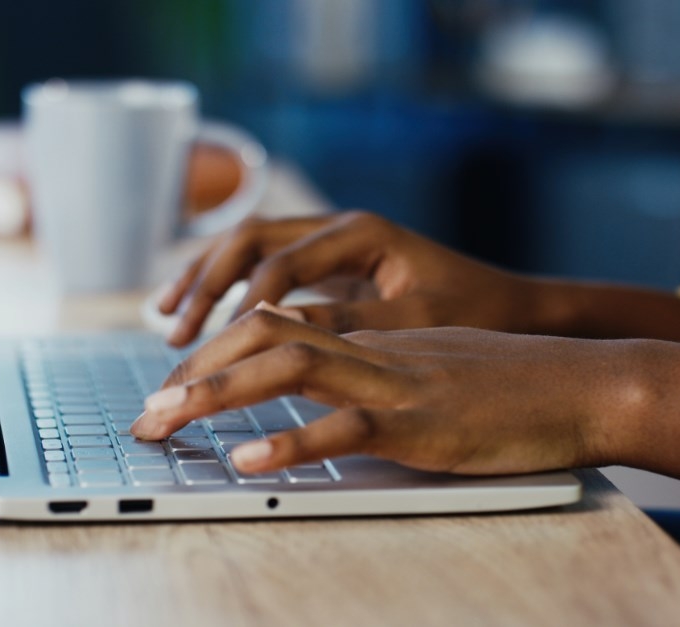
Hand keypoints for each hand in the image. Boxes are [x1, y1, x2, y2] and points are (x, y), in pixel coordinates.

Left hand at [131, 309, 644, 474]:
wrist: (587, 384)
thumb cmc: (518, 384)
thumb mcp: (437, 368)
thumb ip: (382, 375)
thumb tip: (330, 399)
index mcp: (373, 337)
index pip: (275, 324)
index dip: (215, 351)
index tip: (173, 385)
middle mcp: (374, 349)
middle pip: (263, 334)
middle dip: (194, 369)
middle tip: (145, 411)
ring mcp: (396, 382)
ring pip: (289, 367)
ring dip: (216, 394)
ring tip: (164, 422)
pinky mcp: (423, 424)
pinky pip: (347, 427)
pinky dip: (292, 444)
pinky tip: (248, 463)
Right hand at [157, 211, 543, 345]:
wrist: (513, 305)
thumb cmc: (475, 311)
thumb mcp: (414, 321)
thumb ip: (347, 323)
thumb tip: (273, 331)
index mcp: (361, 233)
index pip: (279, 263)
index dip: (236, 305)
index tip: (206, 346)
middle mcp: (339, 227)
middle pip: (248, 240)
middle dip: (204, 285)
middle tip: (174, 333)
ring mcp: (330, 243)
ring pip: (247, 247)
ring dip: (204, 281)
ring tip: (166, 321)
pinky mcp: (328, 268)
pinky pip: (261, 269)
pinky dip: (226, 289)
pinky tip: (201, 318)